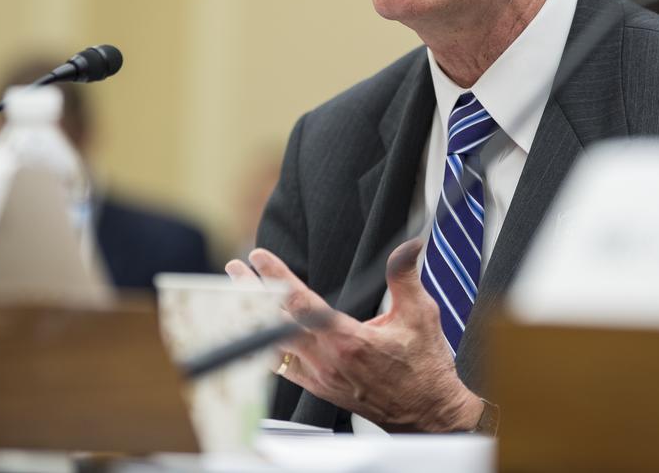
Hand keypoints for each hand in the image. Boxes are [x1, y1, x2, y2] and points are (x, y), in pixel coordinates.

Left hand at [225, 239, 482, 431]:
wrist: (424, 413)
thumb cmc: (423, 366)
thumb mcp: (420, 315)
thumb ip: (405, 277)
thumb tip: (408, 245)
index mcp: (347, 341)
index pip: (301, 302)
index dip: (276, 276)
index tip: (259, 256)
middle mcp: (326, 360)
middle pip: (275, 323)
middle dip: (251, 293)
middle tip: (234, 268)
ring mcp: (319, 377)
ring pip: (273, 345)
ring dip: (254, 318)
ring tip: (238, 294)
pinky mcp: (318, 387)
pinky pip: (282, 364)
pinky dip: (267, 344)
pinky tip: (260, 330)